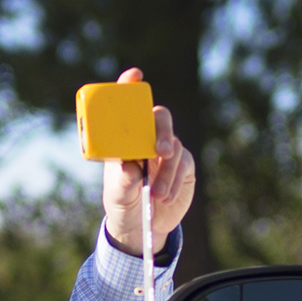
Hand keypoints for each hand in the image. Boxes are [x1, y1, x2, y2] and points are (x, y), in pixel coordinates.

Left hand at [98, 67, 196, 254]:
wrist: (141, 225)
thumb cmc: (123, 201)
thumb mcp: (117, 194)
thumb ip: (123, 180)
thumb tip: (131, 167)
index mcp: (126, 137)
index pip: (127, 106)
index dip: (130, 87)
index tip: (134, 75)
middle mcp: (148, 137)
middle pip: (160, 119)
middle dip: (162, 132)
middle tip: (160, 152)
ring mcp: (168, 150)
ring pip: (174, 147)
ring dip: (166, 171)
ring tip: (156, 195)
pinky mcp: (184, 166)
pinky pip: (183, 165)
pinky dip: (174, 181)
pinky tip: (165, 197)